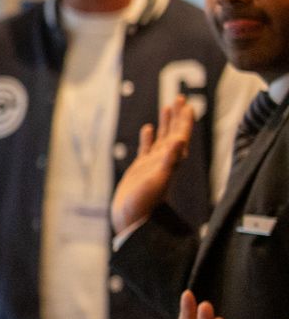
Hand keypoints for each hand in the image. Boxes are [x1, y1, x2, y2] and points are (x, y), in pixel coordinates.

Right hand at [112, 95, 193, 233]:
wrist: (131, 221)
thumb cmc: (144, 204)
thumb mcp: (158, 181)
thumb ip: (169, 161)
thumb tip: (180, 140)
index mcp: (171, 161)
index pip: (181, 135)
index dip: (185, 120)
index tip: (187, 104)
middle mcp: (165, 160)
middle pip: (175, 132)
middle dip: (177, 116)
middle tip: (180, 98)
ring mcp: (153, 164)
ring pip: (162, 137)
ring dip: (165, 123)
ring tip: (166, 106)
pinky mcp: (140, 169)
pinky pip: (146, 148)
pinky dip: (148, 137)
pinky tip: (148, 128)